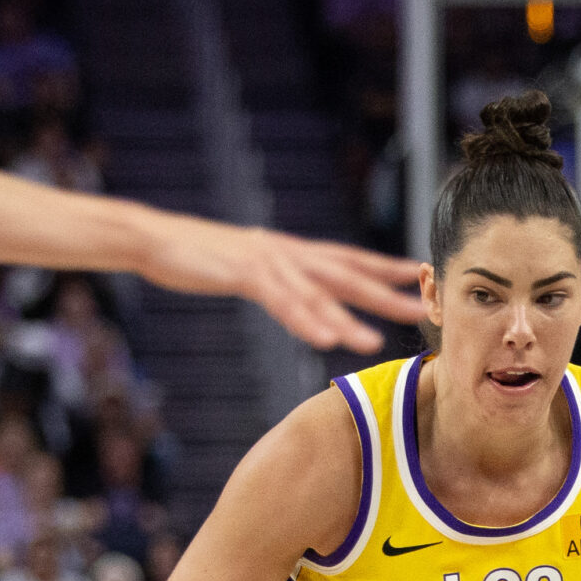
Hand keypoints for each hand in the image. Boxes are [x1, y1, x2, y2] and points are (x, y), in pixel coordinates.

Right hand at [144, 220, 422, 354]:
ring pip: (316, 295)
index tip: (419, 274)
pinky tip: (323, 338)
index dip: (385, 266)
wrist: (158, 238)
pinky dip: (303, 321)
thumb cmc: (203, 255)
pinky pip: (280, 303)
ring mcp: (268, 262)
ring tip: (374, 343)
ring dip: (347, 320)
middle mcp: (288, 252)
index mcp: (292, 250)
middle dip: (386, 294)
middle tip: (421, 309)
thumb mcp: (251, 265)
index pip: (350, 258)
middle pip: (347, 275)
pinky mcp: (244, 274)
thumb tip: (302, 293)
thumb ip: (281, 278)